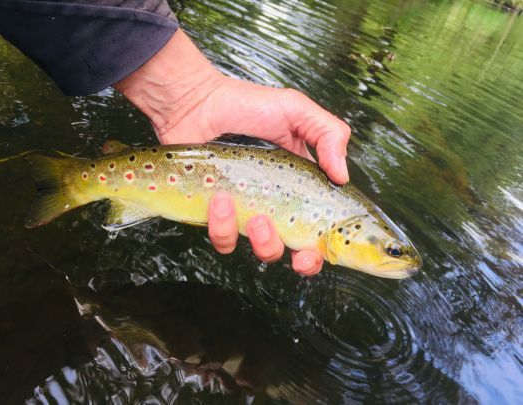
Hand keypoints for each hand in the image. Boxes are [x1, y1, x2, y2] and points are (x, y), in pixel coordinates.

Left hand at [114, 30, 350, 275]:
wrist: (195, 104)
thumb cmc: (246, 105)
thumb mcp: (296, 111)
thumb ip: (329, 135)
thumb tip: (343, 176)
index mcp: (300, 184)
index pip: (321, 224)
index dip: (326, 246)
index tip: (322, 249)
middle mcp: (276, 203)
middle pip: (298, 249)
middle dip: (303, 261)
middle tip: (298, 254)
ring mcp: (246, 211)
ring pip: (262, 250)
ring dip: (263, 240)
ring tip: (254, 214)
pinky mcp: (216, 215)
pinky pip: (224, 239)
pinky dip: (224, 226)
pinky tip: (220, 198)